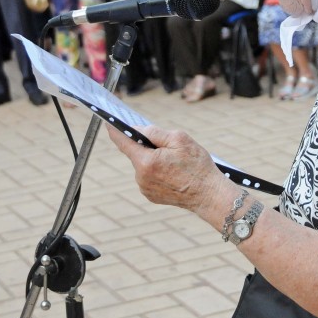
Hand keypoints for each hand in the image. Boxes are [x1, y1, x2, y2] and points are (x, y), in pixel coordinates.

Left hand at [107, 125, 223, 212]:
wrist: (209, 195)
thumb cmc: (197, 166)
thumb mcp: (179, 139)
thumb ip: (155, 132)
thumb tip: (138, 129)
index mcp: (146, 161)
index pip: (123, 142)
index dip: (115, 130)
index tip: (108, 121)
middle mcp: (141, 177)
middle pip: (136, 153)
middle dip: (146, 145)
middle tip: (167, 144)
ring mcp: (145, 188)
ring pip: (143, 165)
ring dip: (152, 159)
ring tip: (174, 161)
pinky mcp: (151, 195)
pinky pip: (148, 176)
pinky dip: (156, 170)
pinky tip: (172, 172)